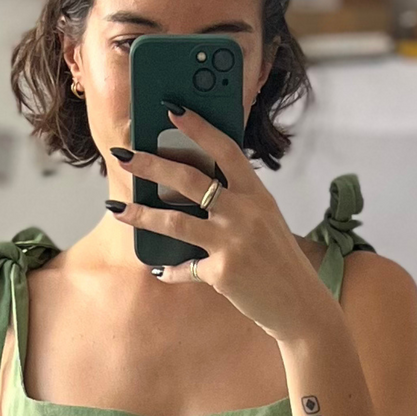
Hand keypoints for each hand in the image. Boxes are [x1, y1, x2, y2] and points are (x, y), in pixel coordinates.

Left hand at [109, 107, 331, 343]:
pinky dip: (171, 270)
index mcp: (257, 194)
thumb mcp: (265, 221)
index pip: (226, 150)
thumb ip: (237, 202)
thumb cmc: (279, 261)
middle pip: (190, 180)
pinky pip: (185, 268)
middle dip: (151, 165)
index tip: (172, 111)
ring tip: (117, 208)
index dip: (198, 128)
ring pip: (175, 221)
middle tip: (124, 156)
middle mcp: (244, 213)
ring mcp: (232, 242)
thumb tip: (194, 189)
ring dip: (141, 214)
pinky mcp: (222, 272)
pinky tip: (159, 270)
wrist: (299, 305)